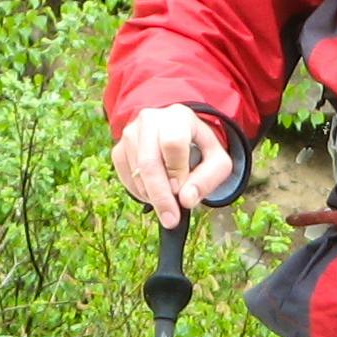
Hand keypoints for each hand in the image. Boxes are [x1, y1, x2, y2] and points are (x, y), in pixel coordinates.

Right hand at [111, 104, 235, 227]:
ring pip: (136, 171)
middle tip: (171, 219)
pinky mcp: (119, 148)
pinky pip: (125, 175)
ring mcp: (131, 133)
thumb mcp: (217, 162)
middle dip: (160, 195)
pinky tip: (154, 194)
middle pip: (149, 161)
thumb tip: (185, 200)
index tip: (182, 193)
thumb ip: (208, 180)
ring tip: (168, 202)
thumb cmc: (200, 149)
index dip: (177, 171)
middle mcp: (150, 120)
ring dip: (152, 195)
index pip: (173, 143)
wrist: (178, 135)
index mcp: (179, 117)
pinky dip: (139, 192)